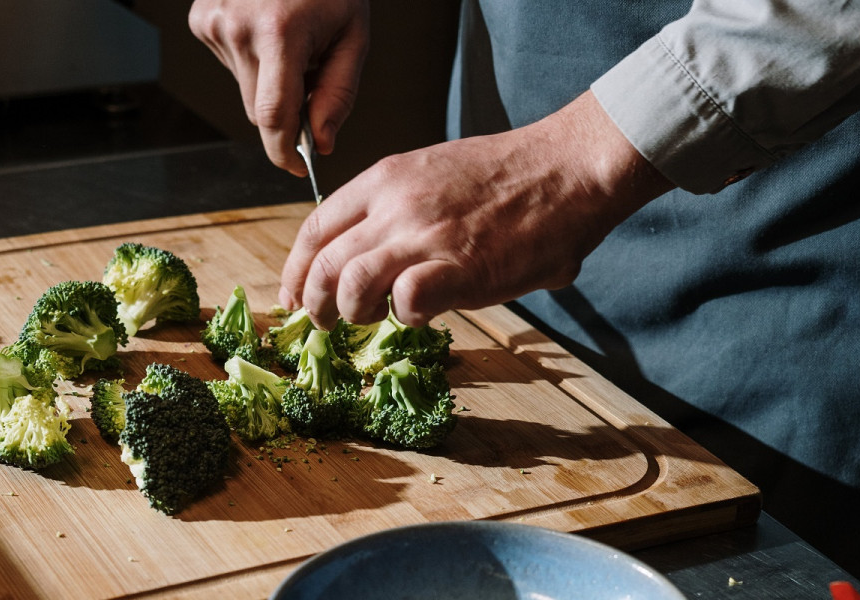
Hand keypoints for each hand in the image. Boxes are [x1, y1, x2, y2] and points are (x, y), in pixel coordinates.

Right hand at [189, 0, 369, 174]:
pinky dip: (253, 62)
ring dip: (270, 84)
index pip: (273, 116)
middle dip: (287, 113)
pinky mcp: (201, 19)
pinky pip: (232, 66)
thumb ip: (338, 94)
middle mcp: (237, 28)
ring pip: (245, 91)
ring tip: (290, 43)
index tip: (297, 167)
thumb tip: (322, 142)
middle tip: (311, 79)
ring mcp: (213, 22)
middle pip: (259, 110)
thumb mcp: (353, 36)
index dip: (284, 151)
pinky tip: (268, 32)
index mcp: (279, 33)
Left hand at [279, 92, 673, 328]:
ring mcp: (424, 237)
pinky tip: (425, 312)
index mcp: (385, 179)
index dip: (296, 269)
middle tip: (323, 323)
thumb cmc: (508, 176)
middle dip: (314, 305)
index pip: (315, 229)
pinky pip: (406, 303)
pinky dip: (407, 317)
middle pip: (323, 266)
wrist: (566, 169)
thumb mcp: (434, 174)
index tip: (293, 295)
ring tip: (373, 319)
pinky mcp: (458, 269)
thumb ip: (399, 211)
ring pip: (350, 288)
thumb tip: (379, 259)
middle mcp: (394, 207)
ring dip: (354, 315)